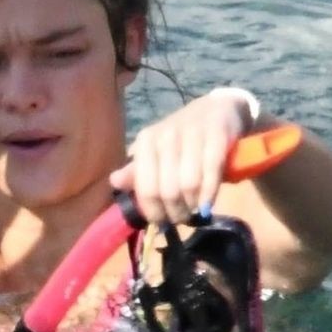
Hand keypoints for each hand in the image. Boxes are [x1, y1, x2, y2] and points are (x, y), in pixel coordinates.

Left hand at [108, 89, 254, 227]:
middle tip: (181, 217)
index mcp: (146, 141)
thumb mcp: (156, 153)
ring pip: (189, 185)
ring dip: (193, 205)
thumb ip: (137, 172)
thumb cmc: (183, 139)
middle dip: (176, 212)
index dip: (154, 212)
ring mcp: (192, 133)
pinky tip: (207, 204)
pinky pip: (212, 172)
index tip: (162, 222)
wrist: (217, 110)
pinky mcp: (217, 134)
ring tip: (194, 209)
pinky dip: (210, 194)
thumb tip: (115, 182)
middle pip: (168, 191)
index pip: (145, 188)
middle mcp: (166, 135)